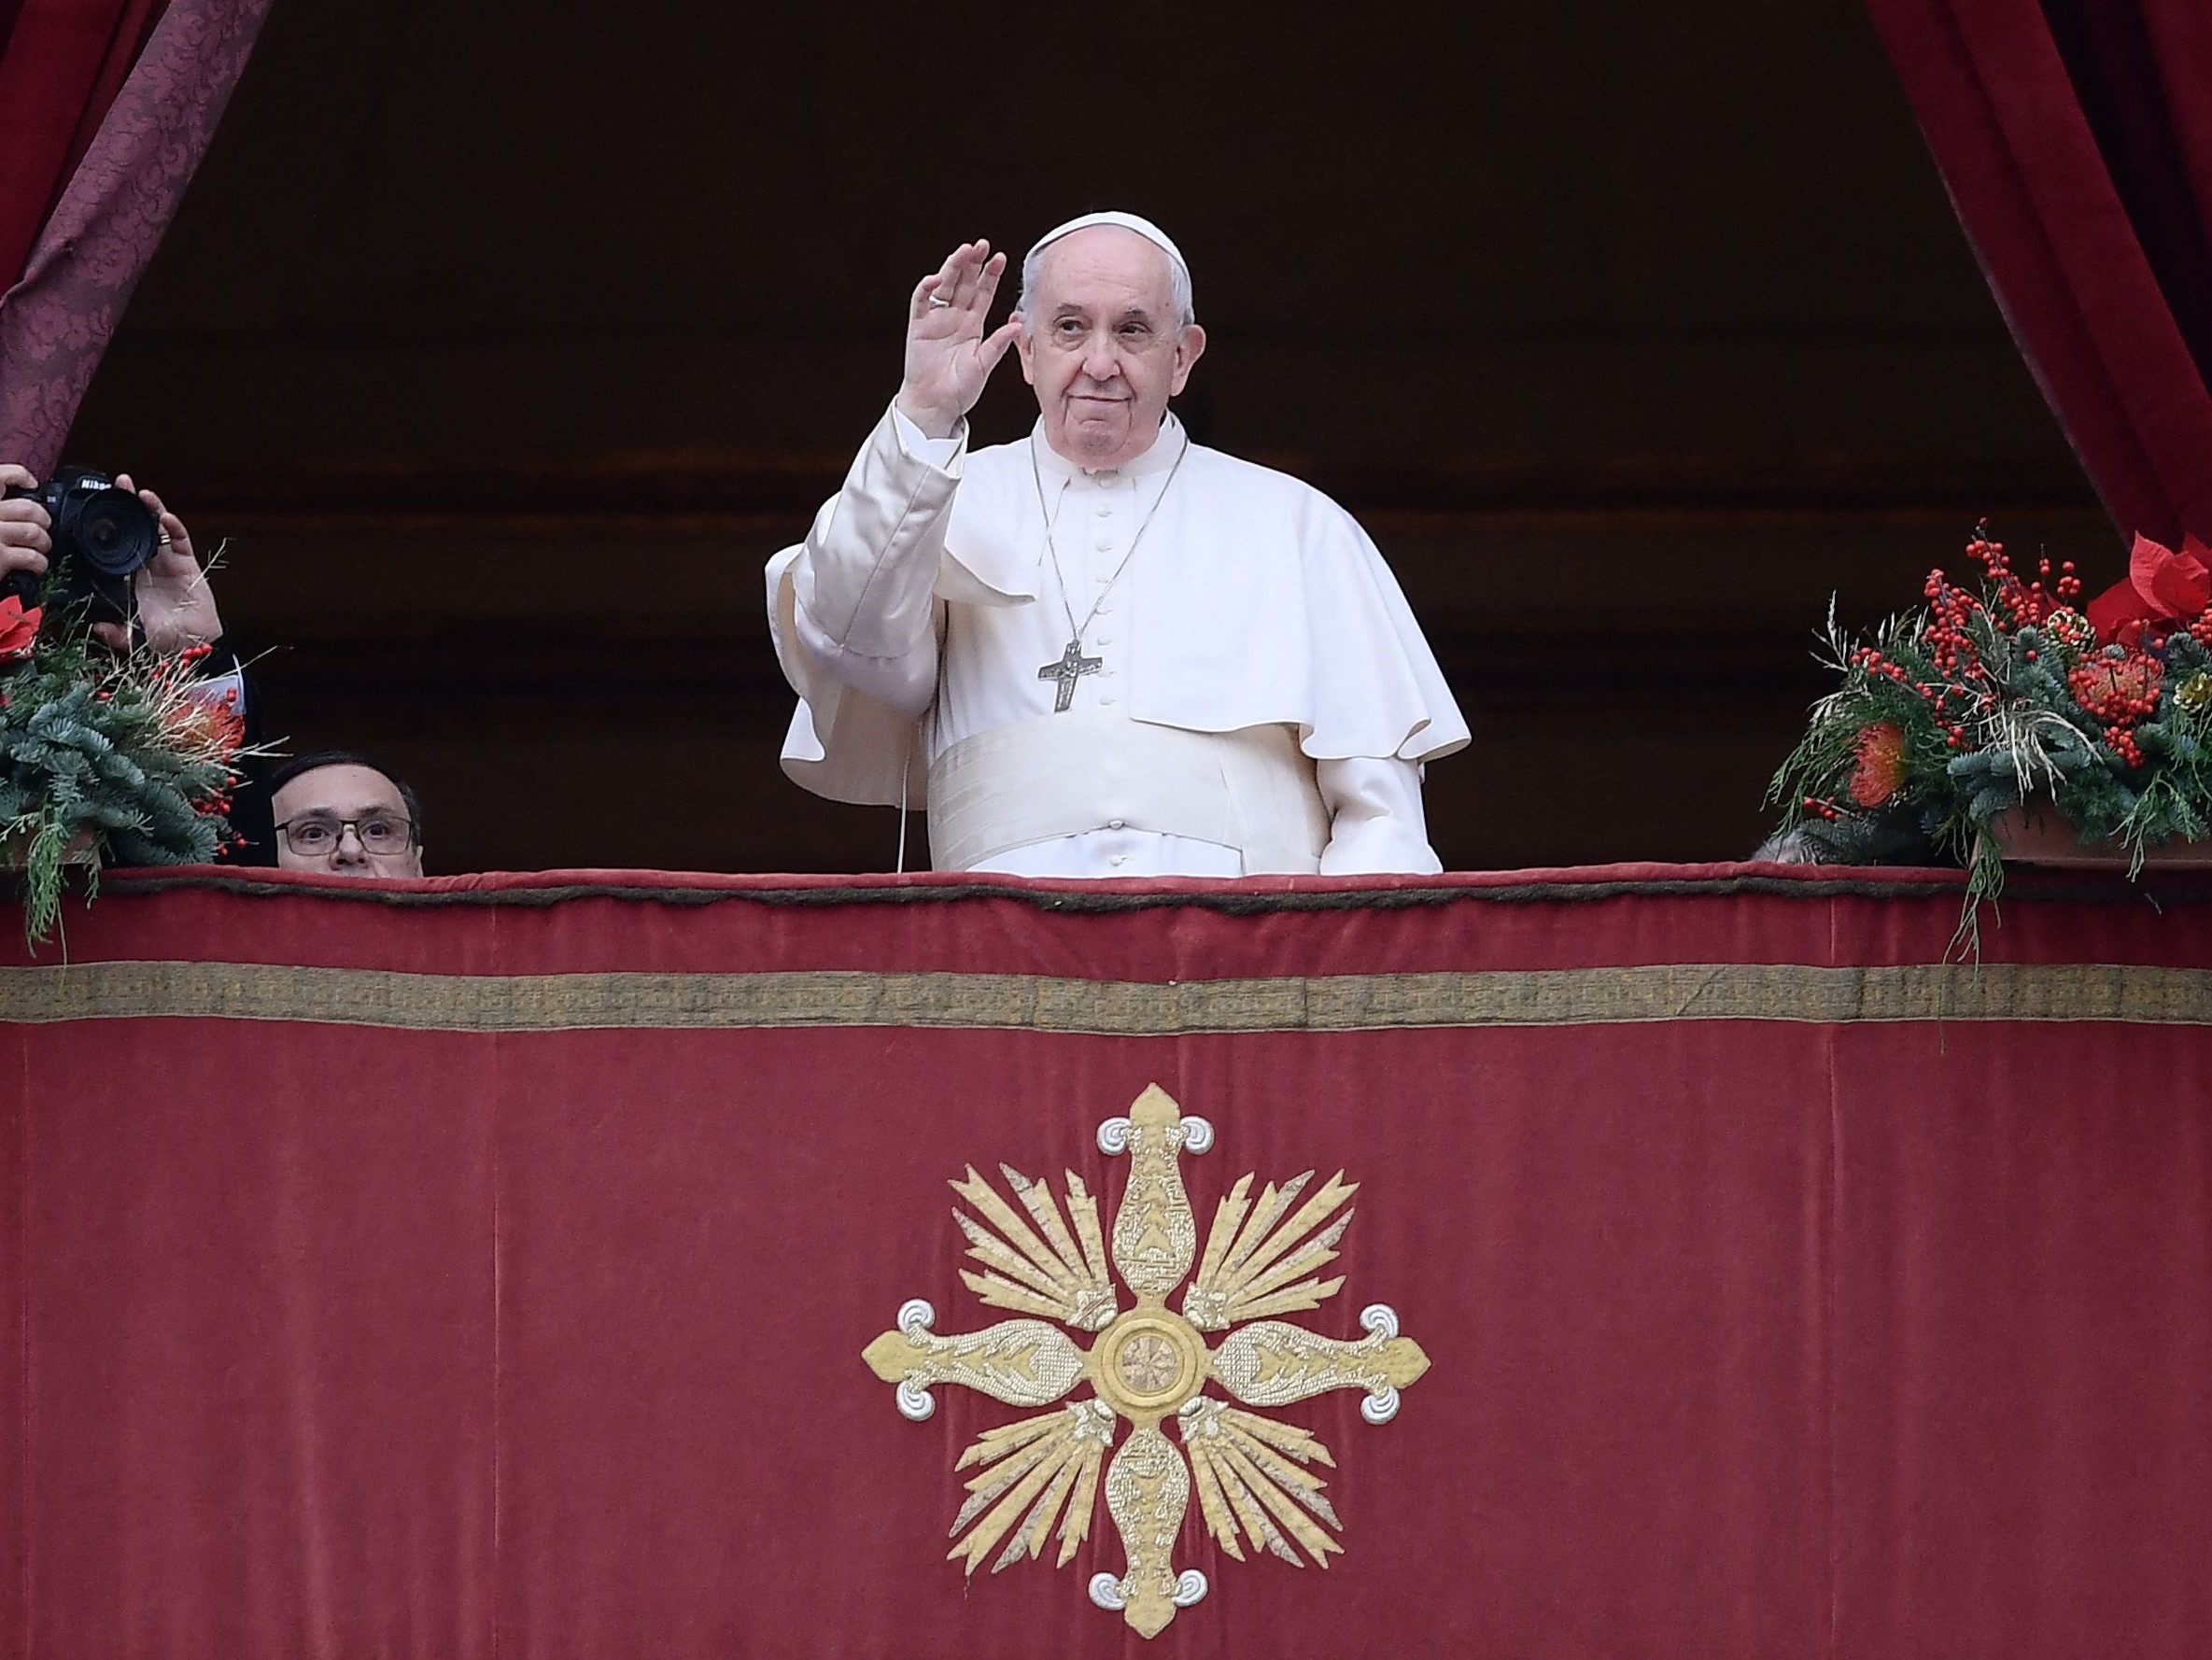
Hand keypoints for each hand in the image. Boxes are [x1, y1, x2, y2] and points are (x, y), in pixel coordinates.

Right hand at [0, 462, 51, 595]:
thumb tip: (10, 503)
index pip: (1, 476)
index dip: (20, 476)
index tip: (31, 484)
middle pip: (27, 508)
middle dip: (42, 518)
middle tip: (43, 524)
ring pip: (33, 532)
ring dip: (43, 541)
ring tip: (42, 546)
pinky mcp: (1, 557)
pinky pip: (31, 557)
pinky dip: (40, 563)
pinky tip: (37, 566)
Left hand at [91, 474, 221, 653]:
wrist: (194, 649)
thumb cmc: (164, 644)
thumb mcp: (131, 638)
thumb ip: (115, 631)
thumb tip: (97, 625)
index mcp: (131, 580)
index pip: (117, 548)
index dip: (109, 529)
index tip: (96, 510)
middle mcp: (148, 568)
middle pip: (137, 531)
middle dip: (128, 508)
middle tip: (118, 485)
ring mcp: (169, 565)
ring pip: (158, 531)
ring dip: (151, 510)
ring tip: (140, 493)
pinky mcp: (189, 566)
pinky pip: (180, 543)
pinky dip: (173, 529)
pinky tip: (164, 517)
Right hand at [895, 240, 1022, 438]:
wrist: (937, 405)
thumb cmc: (960, 389)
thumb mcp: (984, 364)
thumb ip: (999, 344)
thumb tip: (1018, 324)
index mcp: (973, 325)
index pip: (983, 292)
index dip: (991, 275)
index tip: (1001, 258)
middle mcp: (955, 317)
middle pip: (964, 282)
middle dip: (973, 263)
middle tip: (983, 245)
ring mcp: (936, 319)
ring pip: (945, 286)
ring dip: (953, 267)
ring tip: (964, 251)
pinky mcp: (918, 326)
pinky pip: (921, 302)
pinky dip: (926, 289)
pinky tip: (936, 278)